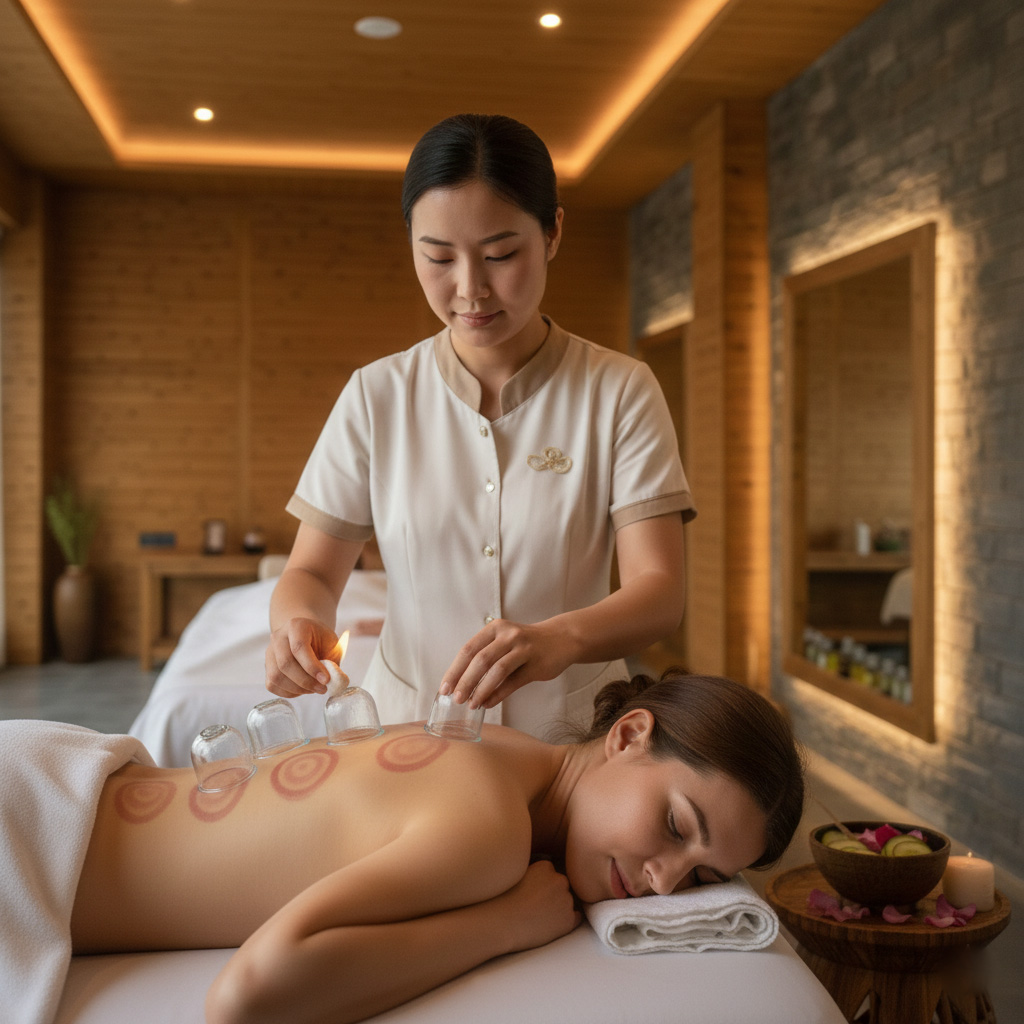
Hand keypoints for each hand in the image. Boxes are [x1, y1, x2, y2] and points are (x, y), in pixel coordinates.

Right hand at [265, 617, 338, 697]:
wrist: (305, 635)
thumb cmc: (320, 640)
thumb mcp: (331, 643)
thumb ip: (333, 660)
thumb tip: (334, 681)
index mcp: (296, 626)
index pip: (299, 647)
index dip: (312, 667)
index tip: (326, 680)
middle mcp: (278, 637)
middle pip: (285, 663)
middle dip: (305, 681)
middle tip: (322, 688)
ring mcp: (269, 652)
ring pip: (276, 676)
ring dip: (298, 688)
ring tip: (314, 689)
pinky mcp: (266, 667)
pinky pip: (272, 685)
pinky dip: (289, 692)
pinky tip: (303, 690)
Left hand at [439, 619, 574, 709]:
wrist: (561, 638)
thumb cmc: (525, 643)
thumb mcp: (503, 640)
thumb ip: (484, 655)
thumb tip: (460, 682)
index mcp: (495, 628)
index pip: (469, 649)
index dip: (455, 670)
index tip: (445, 688)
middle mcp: (509, 635)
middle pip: (481, 660)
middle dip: (465, 681)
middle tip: (456, 699)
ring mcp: (524, 648)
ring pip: (497, 670)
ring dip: (481, 690)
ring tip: (471, 704)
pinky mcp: (536, 664)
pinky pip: (513, 682)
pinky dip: (498, 694)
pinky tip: (488, 703)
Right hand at [491, 861, 580, 953]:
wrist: (501, 923)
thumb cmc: (502, 900)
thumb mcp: (515, 873)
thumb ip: (531, 871)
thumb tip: (537, 876)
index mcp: (546, 866)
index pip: (550, 873)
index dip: (541, 883)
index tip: (532, 892)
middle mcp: (560, 880)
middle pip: (561, 886)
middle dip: (552, 893)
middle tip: (536, 905)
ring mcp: (566, 900)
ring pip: (567, 902)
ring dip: (559, 907)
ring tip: (538, 917)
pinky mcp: (568, 920)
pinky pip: (576, 918)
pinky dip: (567, 920)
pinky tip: (553, 924)